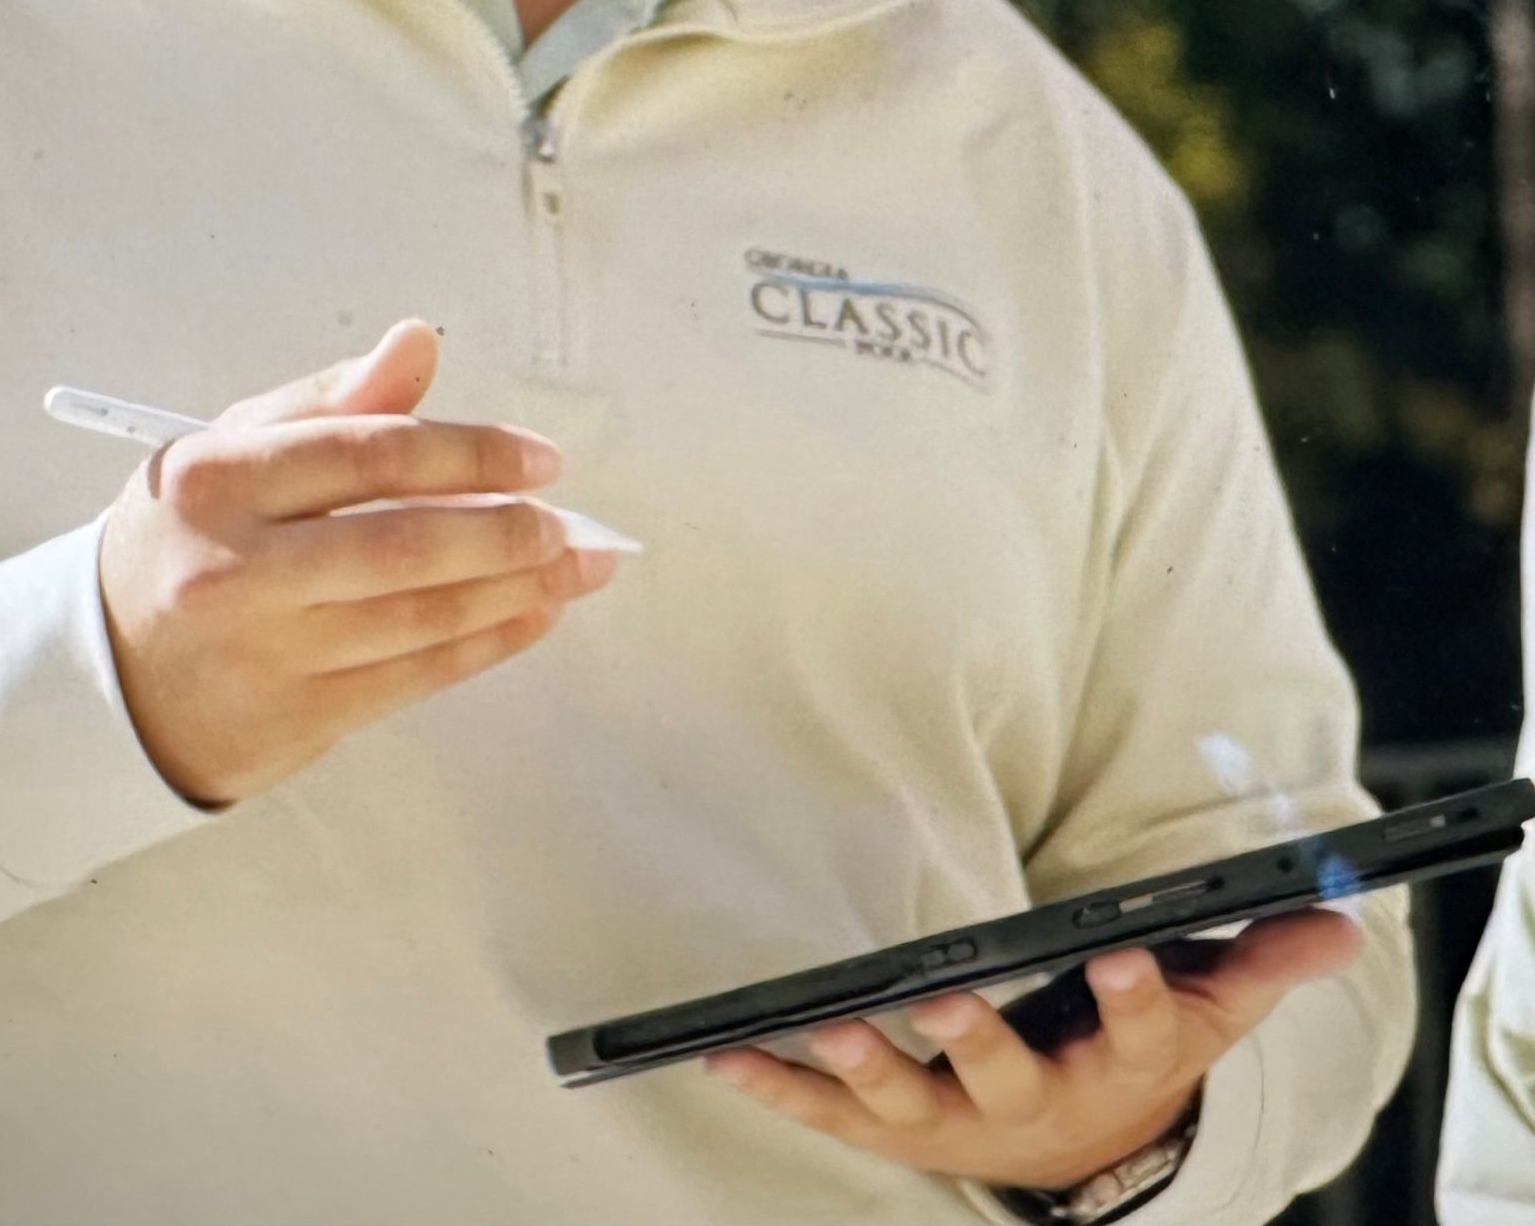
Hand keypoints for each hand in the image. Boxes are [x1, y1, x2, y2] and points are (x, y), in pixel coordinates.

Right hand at [97, 318, 619, 806]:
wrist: (109, 673)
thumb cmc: (185, 539)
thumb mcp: (231, 447)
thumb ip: (331, 399)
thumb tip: (418, 344)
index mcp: (219, 480)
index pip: (367, 454)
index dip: (468, 453)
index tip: (537, 458)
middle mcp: (238, 567)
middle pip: (402, 545)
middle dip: (503, 531)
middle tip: (562, 521)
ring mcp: (267, 651)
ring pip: (419, 618)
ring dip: (513, 590)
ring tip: (571, 566)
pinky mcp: (296, 718)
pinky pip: (413, 679)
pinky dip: (484, 644)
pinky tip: (530, 615)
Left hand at [705, 907, 1363, 1191]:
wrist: (1092, 1149)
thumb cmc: (1137, 1051)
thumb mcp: (1208, 1009)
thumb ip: (1263, 959)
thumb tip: (1338, 918)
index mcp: (1118, 1062)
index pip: (1135, 1028)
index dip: (1129, 993)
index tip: (1117, 952)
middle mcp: (1035, 1100)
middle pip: (1008, 1075)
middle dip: (977, 1040)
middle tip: (946, 1002)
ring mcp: (959, 1119)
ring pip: (910, 1101)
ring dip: (863, 1067)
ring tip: (825, 1025)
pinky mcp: (895, 1126)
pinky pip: (830, 1111)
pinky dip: (781, 1083)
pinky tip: (730, 1052)